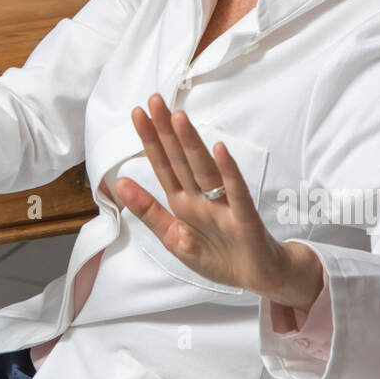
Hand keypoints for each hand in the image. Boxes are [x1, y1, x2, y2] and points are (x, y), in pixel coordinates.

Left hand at [114, 94, 323, 310]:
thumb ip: (148, 211)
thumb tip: (119, 183)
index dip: (150, 140)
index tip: (138, 114)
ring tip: (178, 118)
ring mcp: (224, 206)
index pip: (163, 165)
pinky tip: (219, 150)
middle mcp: (202, 198)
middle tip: (154, 101)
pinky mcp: (245, 220)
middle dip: (167, 131)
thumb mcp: (174, 238)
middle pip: (181, 160)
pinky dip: (228, 172)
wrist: (260, 277)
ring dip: (191, 144)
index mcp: (184, 202)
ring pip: (205, 170)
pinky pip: (237, 193)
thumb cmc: (220, 256)